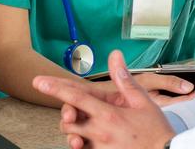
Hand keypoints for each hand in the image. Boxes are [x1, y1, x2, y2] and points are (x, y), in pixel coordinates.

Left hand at [34, 50, 175, 148]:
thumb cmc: (156, 131)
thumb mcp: (142, 101)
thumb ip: (125, 79)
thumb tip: (115, 55)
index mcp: (108, 115)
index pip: (75, 98)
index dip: (54, 88)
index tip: (38, 81)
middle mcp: (100, 133)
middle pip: (67, 122)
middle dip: (66, 115)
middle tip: (71, 112)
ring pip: (73, 139)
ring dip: (73, 132)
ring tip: (80, 128)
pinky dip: (82, 146)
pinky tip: (86, 141)